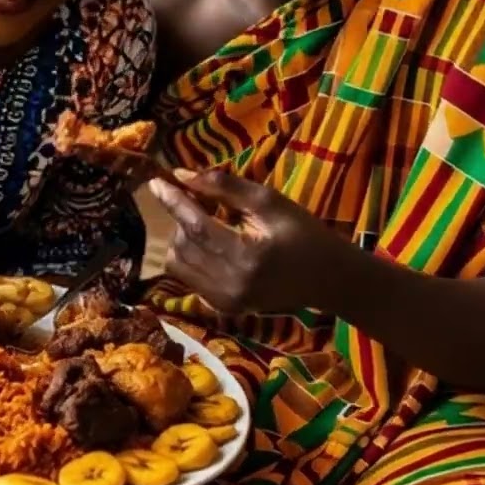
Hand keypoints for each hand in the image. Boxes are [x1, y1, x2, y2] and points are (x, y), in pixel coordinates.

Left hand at [147, 168, 354, 313]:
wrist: (328, 279)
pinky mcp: (223, 308)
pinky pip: (188, 279)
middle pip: (184, 245)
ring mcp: (225, 301)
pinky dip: (189, 258)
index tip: (156, 182)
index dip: (173, 202)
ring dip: (181, 238)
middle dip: (182, 219)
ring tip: (203, 223)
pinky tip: (209, 245)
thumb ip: (224, 187)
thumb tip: (182, 175)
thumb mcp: (269, 202)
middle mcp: (231, 285)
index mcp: (247, 256)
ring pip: (178, 264)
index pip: (196, 227)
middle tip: (196, 202)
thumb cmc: (303, 233)